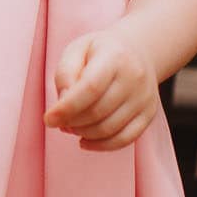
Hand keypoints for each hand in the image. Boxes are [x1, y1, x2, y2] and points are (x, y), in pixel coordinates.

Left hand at [43, 31, 158, 151]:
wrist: (137, 51)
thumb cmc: (99, 51)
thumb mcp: (76, 50)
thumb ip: (65, 74)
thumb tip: (63, 106)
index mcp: (114, 56)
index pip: (90, 88)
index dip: (67, 107)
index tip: (48, 119)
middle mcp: (134, 77)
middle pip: (98, 111)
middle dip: (72, 121)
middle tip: (59, 121)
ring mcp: (144, 97)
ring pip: (110, 128)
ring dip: (83, 133)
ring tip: (70, 126)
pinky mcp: (148, 113)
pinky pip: (125, 139)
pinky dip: (101, 146)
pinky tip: (85, 140)